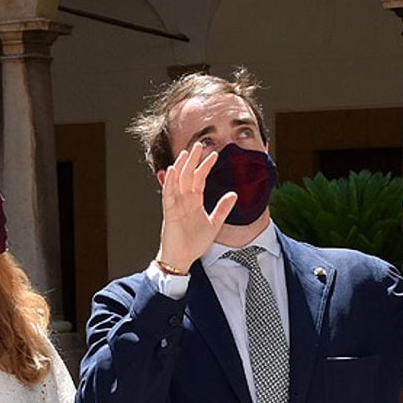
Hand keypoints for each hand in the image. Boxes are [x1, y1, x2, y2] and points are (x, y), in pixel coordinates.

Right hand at [156, 142, 236, 271]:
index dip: (206, 166)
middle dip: (193, 160)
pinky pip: (168, 194)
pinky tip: (172, 170)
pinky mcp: (169, 212)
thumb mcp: (214, 224)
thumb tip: (234, 194)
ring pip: (178, 181)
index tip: (214, 154)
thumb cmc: (194, 243)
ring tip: (186, 152)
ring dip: (181, 166)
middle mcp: (184, 200)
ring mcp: (176, 205)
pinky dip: (170, 182)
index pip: (200, 178)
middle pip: (188, 175)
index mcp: (194, 202)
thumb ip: (223, 209)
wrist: (183, 258)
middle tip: (199, 144)